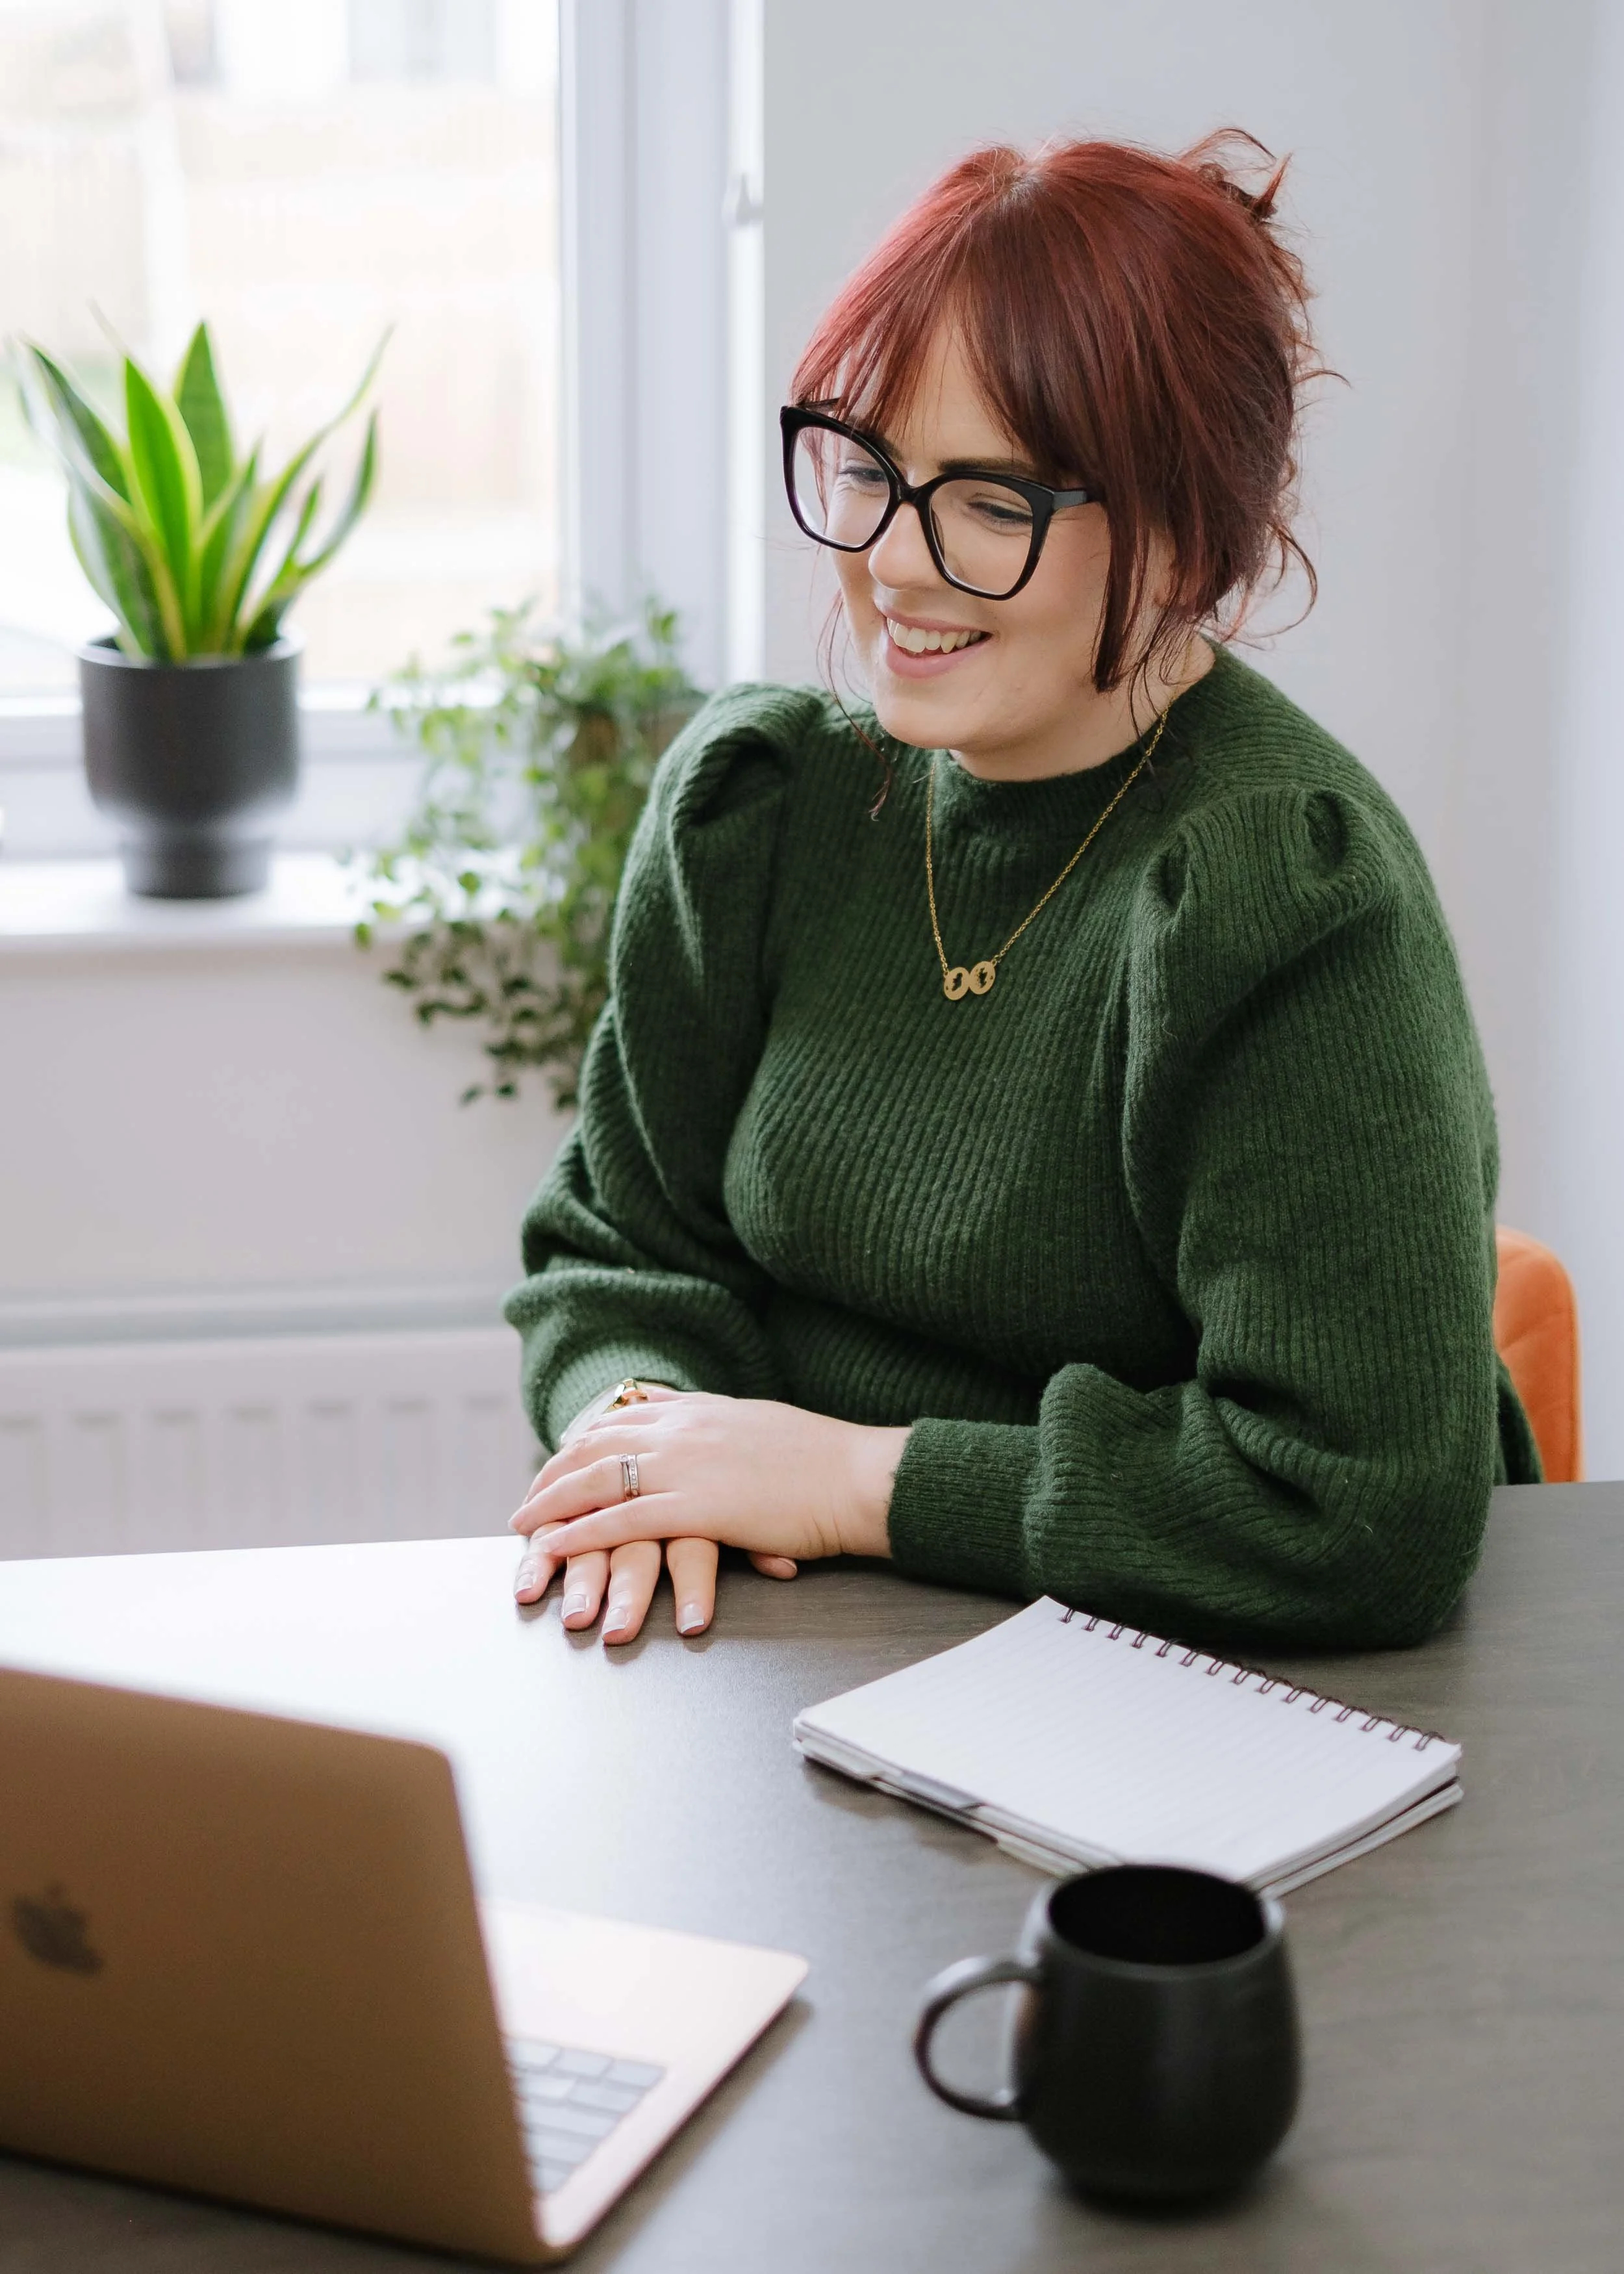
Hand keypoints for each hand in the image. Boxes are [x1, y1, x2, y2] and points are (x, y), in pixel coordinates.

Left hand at [510, 1389, 909, 1643]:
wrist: (857, 1477)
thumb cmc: (824, 1460)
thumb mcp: (761, 1423)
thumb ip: (718, 1422)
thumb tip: (693, 1418)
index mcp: (701, 1410)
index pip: (622, 1417)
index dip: (583, 1440)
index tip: (561, 1458)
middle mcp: (684, 1430)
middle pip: (597, 1444)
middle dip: (555, 1470)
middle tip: (528, 1497)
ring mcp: (687, 1466)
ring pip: (598, 1478)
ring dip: (552, 1502)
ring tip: (524, 1524)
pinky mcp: (696, 1507)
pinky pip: (621, 1520)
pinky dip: (580, 1534)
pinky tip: (554, 1547)